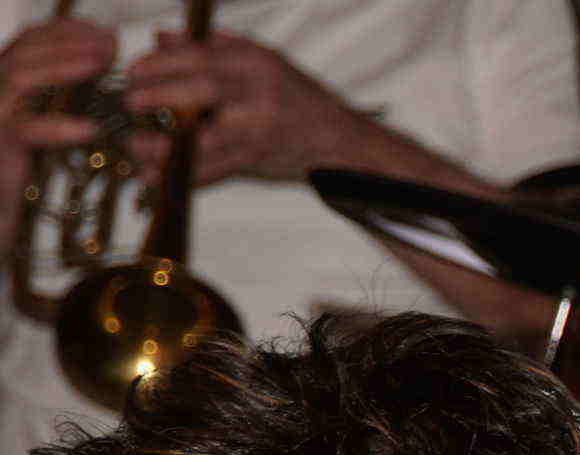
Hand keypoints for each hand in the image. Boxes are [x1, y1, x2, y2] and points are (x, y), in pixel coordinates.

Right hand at [0, 18, 114, 247]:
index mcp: (4, 81)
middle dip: (69, 43)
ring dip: (63, 67)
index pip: (29, 40)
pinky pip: (26, 129)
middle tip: (109, 46)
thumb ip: (67, 100)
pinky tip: (89, 128)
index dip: (65, 32)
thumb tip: (106, 78)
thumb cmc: (30, 172)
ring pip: (21, 77)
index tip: (103, 34)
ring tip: (99, 66)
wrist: (1, 213)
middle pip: (25, 50)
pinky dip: (59, 125)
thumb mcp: (50, 127)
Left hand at [123, 30, 363, 185]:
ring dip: (167, 144)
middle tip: (131, 101)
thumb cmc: (297, 96)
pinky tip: (158, 177)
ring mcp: (260, 131)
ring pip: (208, 137)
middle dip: (161, 95)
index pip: (202, 58)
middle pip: (204, 91)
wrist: (336, 136)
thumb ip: (210, 46)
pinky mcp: (257, 159)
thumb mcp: (260, 58)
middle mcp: (259, 95)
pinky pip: (216, 170)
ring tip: (137, 145)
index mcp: (256, 64)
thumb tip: (163, 39)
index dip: (162, 64)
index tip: (135, 70)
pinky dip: (184, 175)